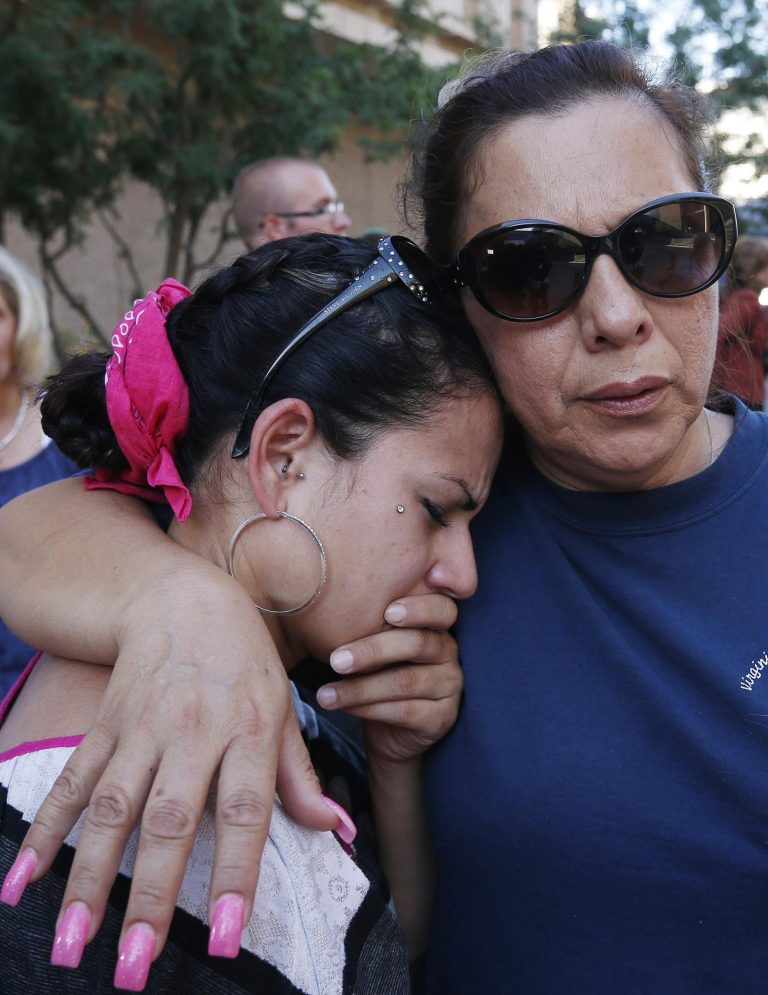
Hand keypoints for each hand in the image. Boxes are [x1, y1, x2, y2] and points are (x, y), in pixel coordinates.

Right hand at [3, 571, 336, 970]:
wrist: (184, 599)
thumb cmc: (244, 662)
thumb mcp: (283, 707)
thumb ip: (301, 777)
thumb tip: (340, 831)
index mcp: (250, 730)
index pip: (246, 810)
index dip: (237, 873)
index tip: (227, 937)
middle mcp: (194, 732)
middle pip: (169, 820)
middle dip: (151, 897)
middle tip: (136, 968)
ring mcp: (142, 729)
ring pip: (110, 809)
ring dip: (88, 879)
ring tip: (73, 945)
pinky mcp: (104, 726)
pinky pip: (70, 783)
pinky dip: (42, 833)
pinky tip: (19, 883)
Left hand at [317, 593, 461, 764]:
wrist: (390, 731)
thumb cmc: (379, 676)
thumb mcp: (376, 650)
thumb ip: (371, 628)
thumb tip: (334, 613)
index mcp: (436, 628)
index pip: (441, 610)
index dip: (418, 609)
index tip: (387, 611)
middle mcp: (449, 654)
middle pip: (417, 644)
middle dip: (373, 650)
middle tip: (336, 659)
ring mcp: (450, 687)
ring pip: (404, 681)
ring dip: (360, 688)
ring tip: (326, 694)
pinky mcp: (441, 718)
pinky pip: (402, 711)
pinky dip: (367, 709)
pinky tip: (343, 707)